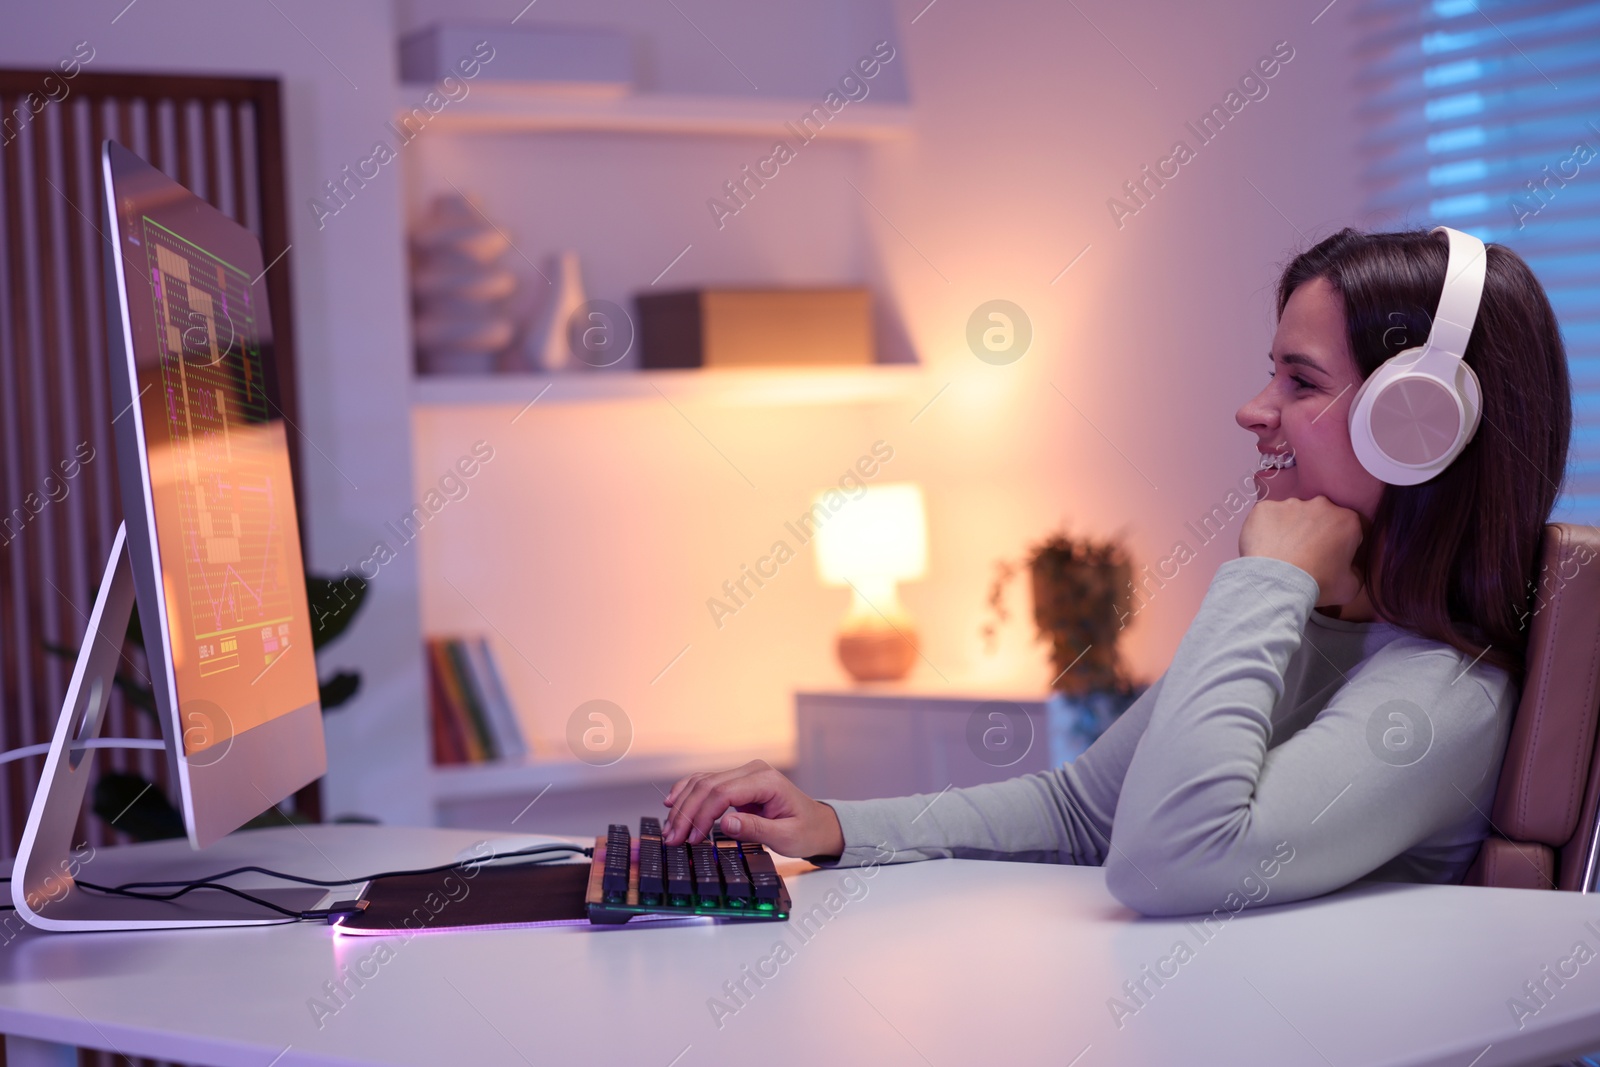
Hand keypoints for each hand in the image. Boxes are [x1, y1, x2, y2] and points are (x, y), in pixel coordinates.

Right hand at [662, 759, 844, 857]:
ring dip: (682, 804)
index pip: (723, 792)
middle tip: (673, 838)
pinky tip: (673, 803)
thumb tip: (725, 823)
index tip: (691, 838)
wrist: (817, 824)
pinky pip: (707, 783)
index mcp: (766, 781)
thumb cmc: (805, 830)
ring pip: (702, 782)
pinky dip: (688, 793)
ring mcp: (744, 774)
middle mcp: (752, 771)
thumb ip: (756, 829)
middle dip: (686, 812)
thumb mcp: (785, 836)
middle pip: (708, 785)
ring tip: (670, 829)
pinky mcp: (737, 782)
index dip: (702, 815)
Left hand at [1239, 495, 1365, 608]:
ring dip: (1291, 528)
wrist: (1278, 584)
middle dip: (1315, 532)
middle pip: (1320, 517)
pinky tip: (1265, 546)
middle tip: (1305, 555)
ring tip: (1282, 552)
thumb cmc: (1318, 585)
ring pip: (1293, 514)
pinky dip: (1266, 528)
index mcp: (1347, 520)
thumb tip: (1348, 565)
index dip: (1341, 544)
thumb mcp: (1350, 586)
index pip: (1348, 529)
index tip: (1331, 558)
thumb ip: (1354, 569)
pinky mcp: (1265, 508)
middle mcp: (1321, 505)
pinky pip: (1267, 516)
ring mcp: (1291, 504)